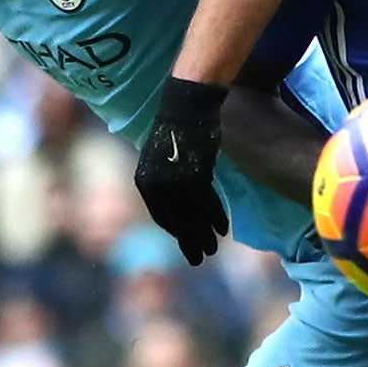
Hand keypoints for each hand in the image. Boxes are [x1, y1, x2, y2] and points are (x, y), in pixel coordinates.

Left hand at [135, 77, 230, 264]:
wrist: (185, 107)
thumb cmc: (174, 129)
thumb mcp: (161, 159)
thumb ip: (164, 181)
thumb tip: (175, 201)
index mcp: (145, 182)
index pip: (161, 216)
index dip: (176, 232)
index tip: (187, 242)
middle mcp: (157, 186)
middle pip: (177, 221)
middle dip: (189, 242)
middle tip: (198, 259)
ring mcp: (176, 181)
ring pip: (193, 216)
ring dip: (204, 235)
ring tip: (212, 250)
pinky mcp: (195, 175)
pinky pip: (207, 203)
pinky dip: (215, 217)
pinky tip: (222, 230)